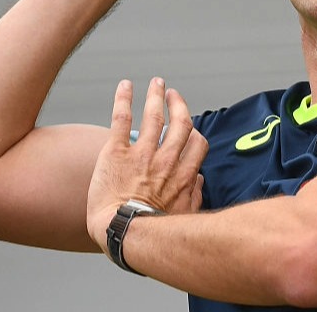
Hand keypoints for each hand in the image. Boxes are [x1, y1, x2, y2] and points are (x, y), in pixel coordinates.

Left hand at [86, 77, 207, 253]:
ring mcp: (142, 154)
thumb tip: (200, 181)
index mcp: (183, 176)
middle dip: (178, 105)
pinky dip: (124, 99)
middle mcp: (166, 160)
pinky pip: (122, 118)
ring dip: (156, 95)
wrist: (123, 233)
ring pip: (154, 115)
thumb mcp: (184, 216)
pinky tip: (125, 85)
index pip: (196, 144)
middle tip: (172, 95)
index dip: (194, 130)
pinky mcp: (117, 152)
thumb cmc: (151, 232)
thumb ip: (194, 196)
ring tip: (156, 83)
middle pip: (180, 123)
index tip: (187, 124)